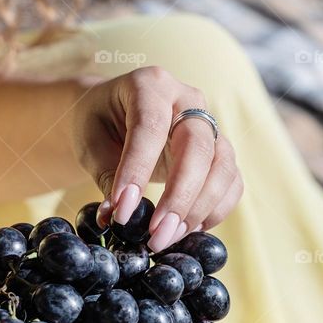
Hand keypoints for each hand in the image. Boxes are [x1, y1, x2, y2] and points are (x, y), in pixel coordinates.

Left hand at [72, 66, 243, 251]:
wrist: (114, 114)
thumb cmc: (99, 124)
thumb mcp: (90, 143)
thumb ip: (105, 177)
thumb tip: (115, 217)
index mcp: (150, 85)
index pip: (150, 128)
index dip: (137, 172)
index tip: (122, 212)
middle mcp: (188, 99)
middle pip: (197, 147)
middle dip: (179, 197)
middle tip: (156, 235)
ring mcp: (209, 125)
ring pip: (223, 166)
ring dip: (200, 208)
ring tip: (170, 236)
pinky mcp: (220, 151)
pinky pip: (232, 182)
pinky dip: (216, 209)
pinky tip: (189, 229)